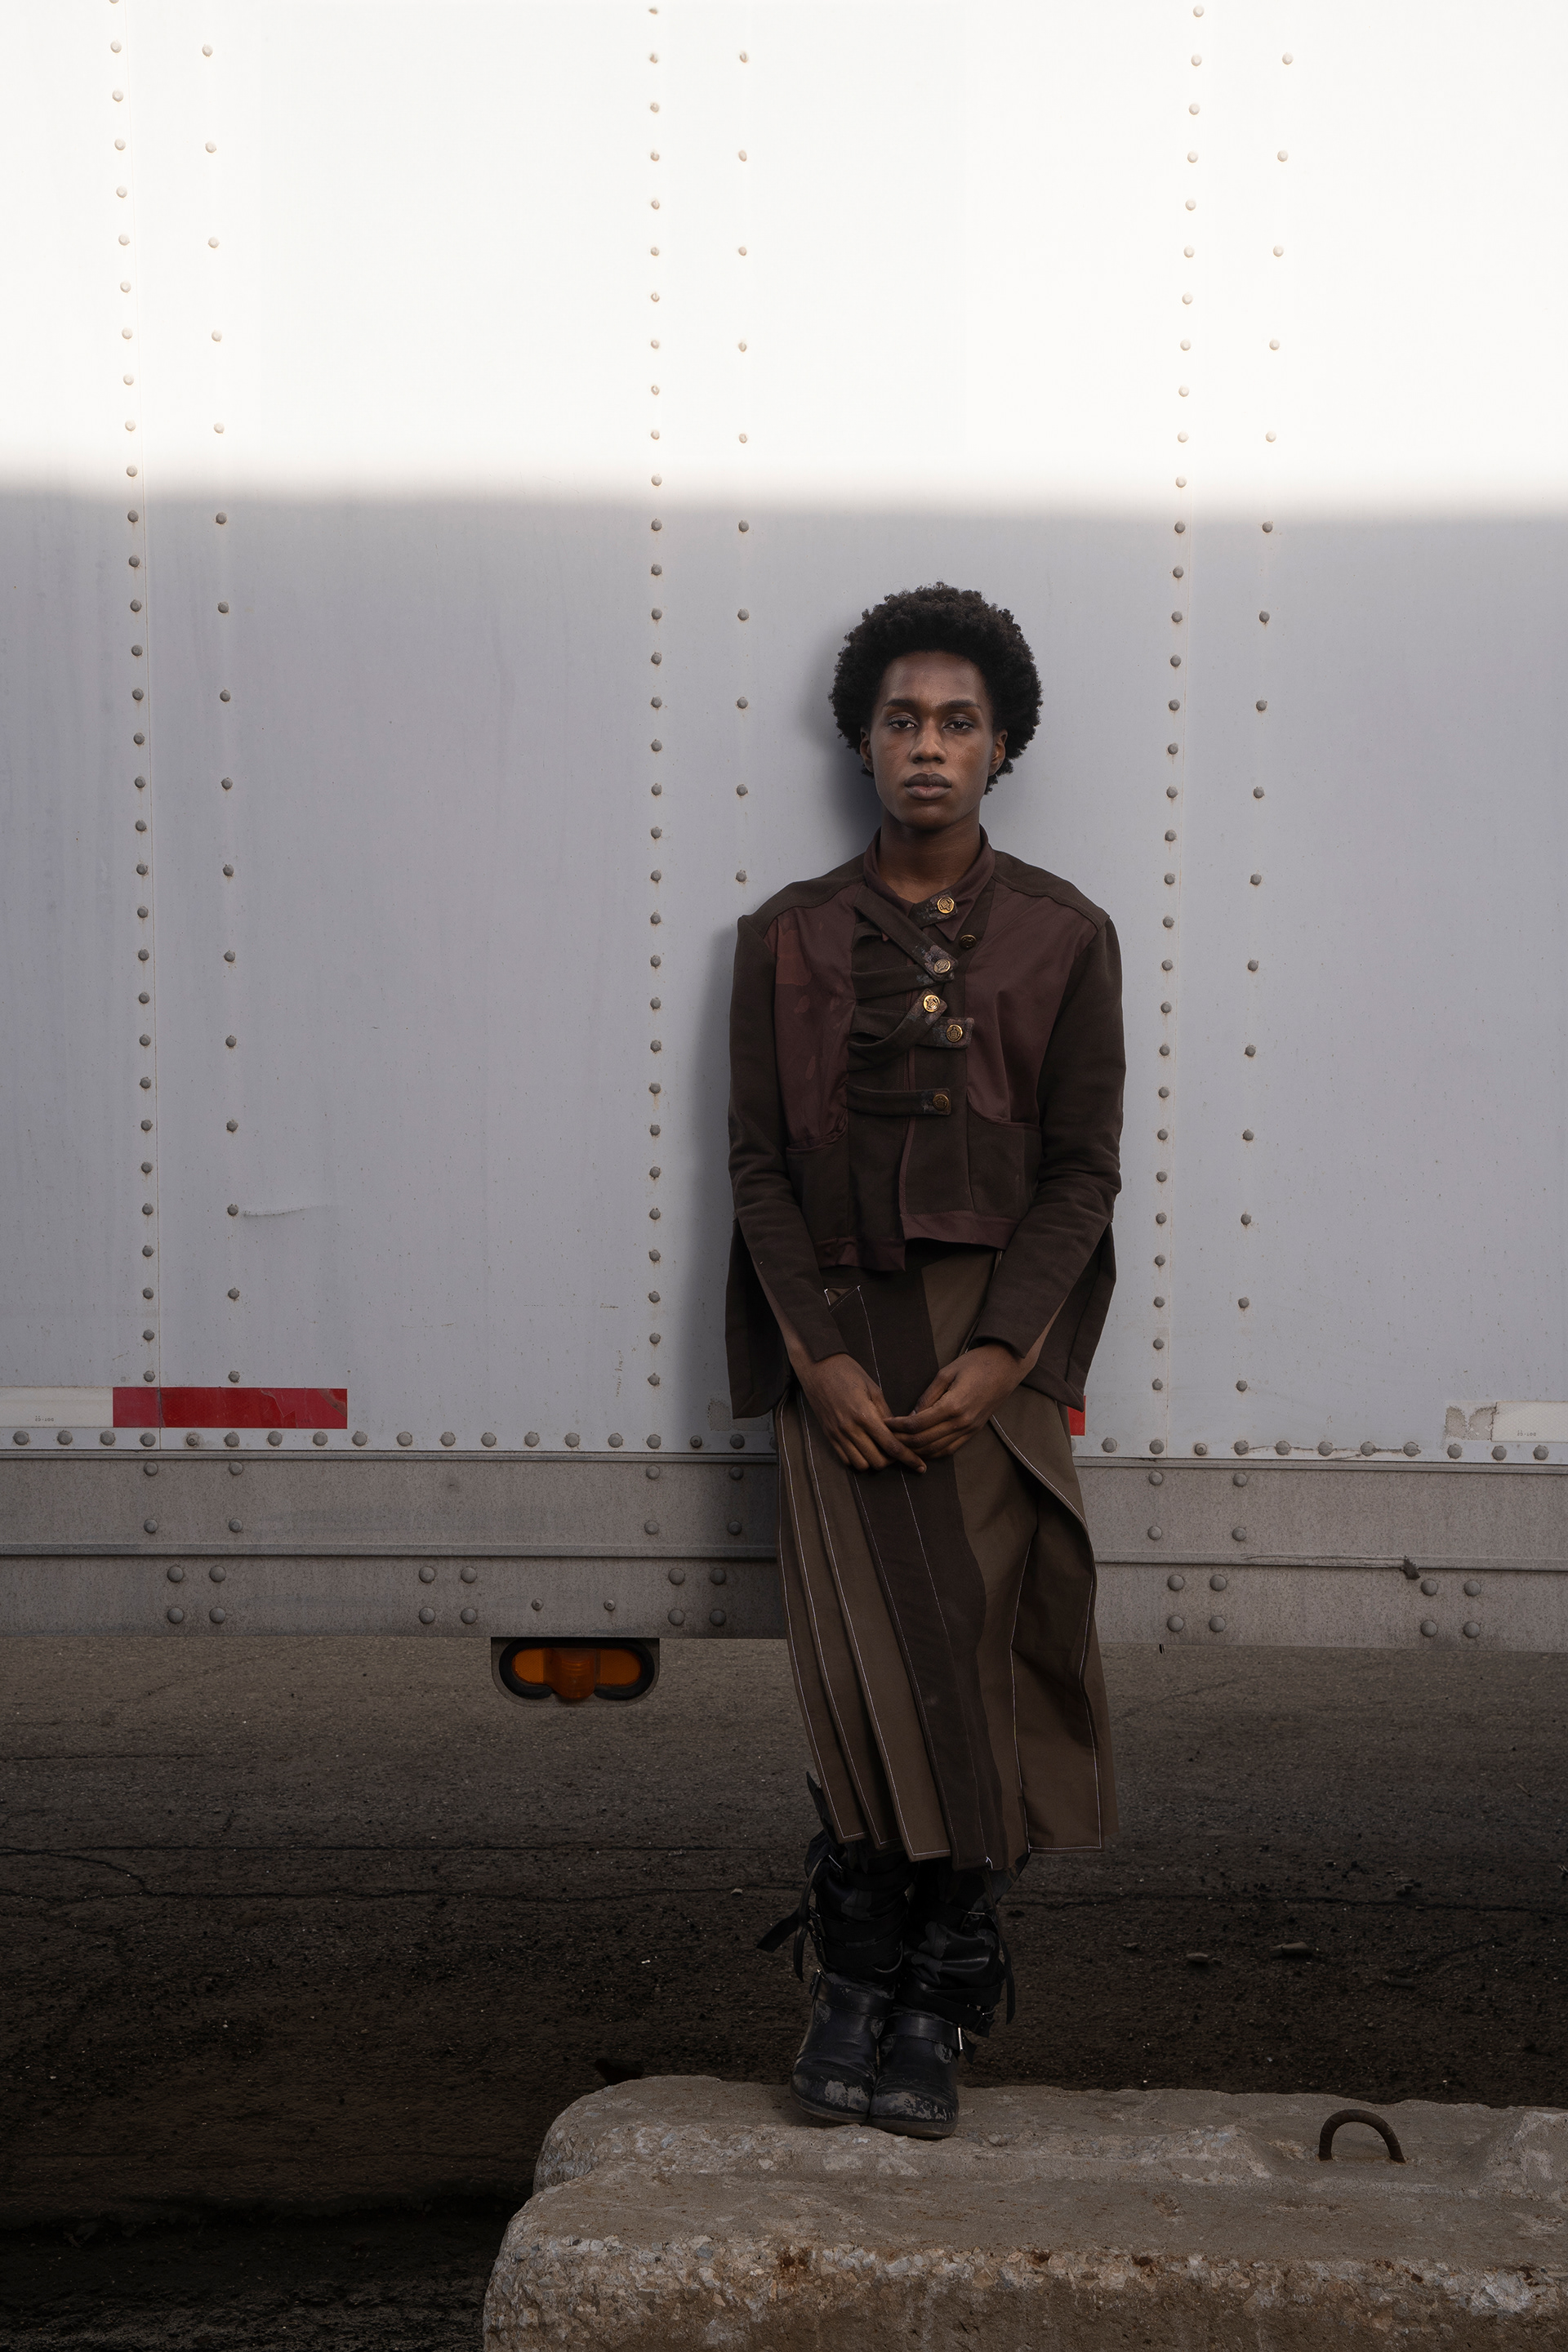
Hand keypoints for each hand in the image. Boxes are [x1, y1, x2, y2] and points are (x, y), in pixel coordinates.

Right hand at [792, 1350, 927, 1474]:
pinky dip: (859, 1460)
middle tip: (899, 1451)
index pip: (891, 1446)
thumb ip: (886, 1414)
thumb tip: (899, 1432)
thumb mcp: (873, 1389)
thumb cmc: (848, 1373)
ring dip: (874, 1462)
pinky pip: (845, 1460)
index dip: (909, 1458)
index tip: (921, 1466)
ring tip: (881, 1450)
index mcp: (864, 1415)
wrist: (818, 1367)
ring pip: (861, 1465)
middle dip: (892, 1461)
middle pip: (877, 1461)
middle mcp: (850, 1429)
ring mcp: (837, 1434)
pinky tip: (866, 1450)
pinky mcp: (829, 1436)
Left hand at [885, 1344, 1026, 1460]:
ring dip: (916, 1451)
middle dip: (902, 1441)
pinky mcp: (974, 1431)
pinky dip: (933, 1453)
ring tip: (899, 1445)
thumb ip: (927, 1397)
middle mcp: (962, 1423)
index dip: (897, 1427)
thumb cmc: (975, 1364)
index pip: (917, 1425)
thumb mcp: (946, 1374)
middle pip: (924, 1441)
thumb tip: (911, 1416)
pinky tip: (920, 1449)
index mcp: (953, 1406)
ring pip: (936, 1450)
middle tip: (886, 1437)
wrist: (1006, 1366)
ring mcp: (970, 1429)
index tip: (885, 1423)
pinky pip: (950, 1449)